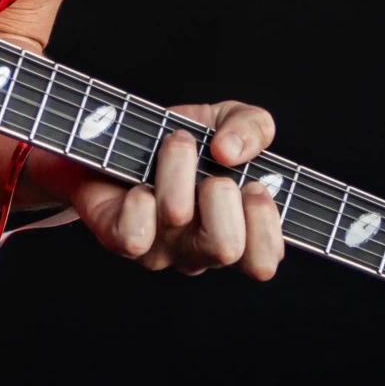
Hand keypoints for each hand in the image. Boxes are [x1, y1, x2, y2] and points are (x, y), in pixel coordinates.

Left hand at [65, 101, 283, 277]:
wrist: (120, 137)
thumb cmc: (184, 141)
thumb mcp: (230, 122)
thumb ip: (254, 128)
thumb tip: (231, 151)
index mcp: (235, 232)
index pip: (262, 263)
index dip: (264, 225)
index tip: (254, 187)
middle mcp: (198, 250)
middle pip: (225, 248)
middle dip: (221, 193)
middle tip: (210, 172)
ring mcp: (160, 249)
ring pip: (177, 217)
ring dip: (177, 169)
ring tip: (174, 147)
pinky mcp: (120, 239)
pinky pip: (133, 233)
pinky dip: (139, 197)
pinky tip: (140, 182)